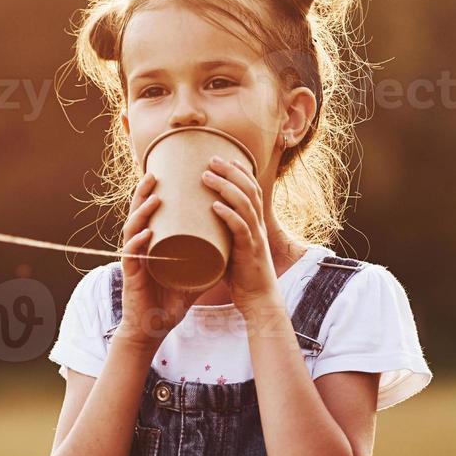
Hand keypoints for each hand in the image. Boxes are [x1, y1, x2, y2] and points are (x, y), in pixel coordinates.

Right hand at [113, 173, 198, 352]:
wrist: (154, 327)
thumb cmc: (171, 299)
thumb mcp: (193, 273)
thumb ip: (208, 257)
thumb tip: (233, 241)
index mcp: (150, 244)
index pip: (147, 213)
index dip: (151, 192)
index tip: (164, 172)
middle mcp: (138, 248)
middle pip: (136, 214)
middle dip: (143, 193)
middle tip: (154, 174)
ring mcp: (134, 261)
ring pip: (132, 231)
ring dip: (141, 213)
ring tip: (154, 199)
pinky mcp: (132, 277)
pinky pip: (132, 257)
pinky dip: (138, 244)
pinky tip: (145, 234)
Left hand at [203, 156, 282, 316]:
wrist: (258, 299)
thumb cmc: (241, 274)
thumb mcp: (231, 246)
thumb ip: (220, 232)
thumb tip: (196, 220)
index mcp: (255, 223)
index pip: (252, 189)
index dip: (241, 171)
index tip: (224, 156)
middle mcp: (258, 226)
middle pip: (249, 189)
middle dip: (230, 171)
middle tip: (211, 158)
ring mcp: (255, 238)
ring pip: (244, 205)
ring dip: (225, 187)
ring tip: (206, 176)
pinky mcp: (249, 253)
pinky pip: (240, 229)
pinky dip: (228, 216)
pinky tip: (215, 206)